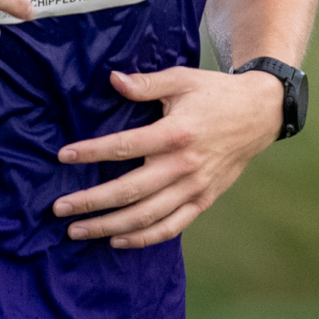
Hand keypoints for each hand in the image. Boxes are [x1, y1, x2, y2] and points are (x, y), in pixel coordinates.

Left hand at [52, 67, 283, 248]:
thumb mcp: (182, 79)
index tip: (63, 157)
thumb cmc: (215, 93)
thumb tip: (112, 79)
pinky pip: (171, 227)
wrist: (259, 115)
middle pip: (130, 191)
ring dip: (109, 227)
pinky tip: (117, 240)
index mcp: (176, 133)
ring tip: (78, 230)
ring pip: (146, 216)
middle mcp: (184, 166)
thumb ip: (146, 84)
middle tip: (59, 209)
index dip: (91, 152)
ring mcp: (195, 188)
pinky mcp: (204, 200)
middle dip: (91, 202)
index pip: (125, 147)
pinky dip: (143, 238)